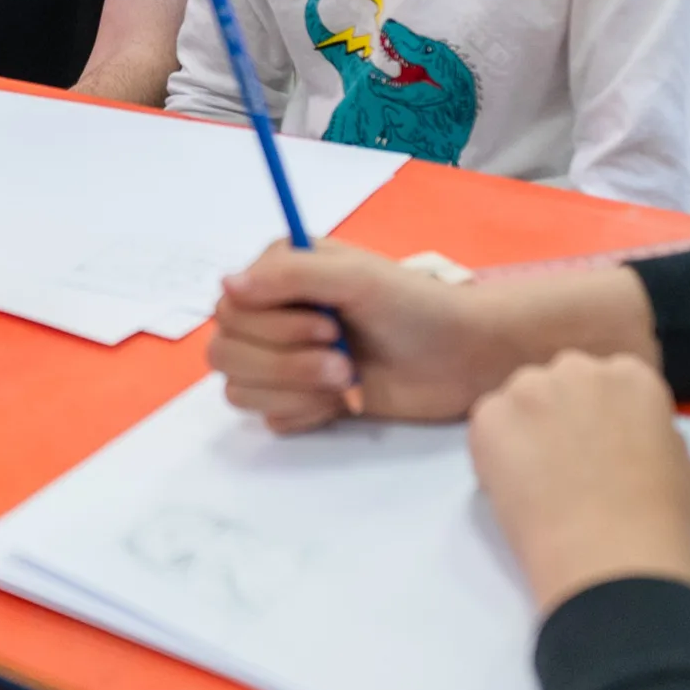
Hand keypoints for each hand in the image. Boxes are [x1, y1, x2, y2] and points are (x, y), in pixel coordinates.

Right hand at [211, 241, 492, 431]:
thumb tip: (226, 284)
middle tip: (345, 361)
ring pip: (238, 388)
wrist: (463, 359)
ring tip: (346, 380)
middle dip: (285, 363)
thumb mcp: (356, 277)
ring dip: (293, 389)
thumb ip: (289, 276)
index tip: (329, 327)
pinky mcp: (300, 399)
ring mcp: (284, 359)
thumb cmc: (415, 307)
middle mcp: (273, 314)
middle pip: (226, 351)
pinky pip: (266, 416)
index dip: (270, 326)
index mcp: (280, 273)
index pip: (229, 307)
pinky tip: (342, 403)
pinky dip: (303, 412)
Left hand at [469, 352, 689, 613]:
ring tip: (538, 482)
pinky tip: (514, 488)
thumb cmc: (657, 520)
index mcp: (630, 375)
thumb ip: (650, 430)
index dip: (598, 416)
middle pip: (559, 382)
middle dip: (559, 415)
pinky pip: (486, 425)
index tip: (596, 445)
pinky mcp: (490, 416)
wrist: (611, 558)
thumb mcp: (680, 462)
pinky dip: (493, 452)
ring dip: (524, 430)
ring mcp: (530, 388)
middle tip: (564, 465)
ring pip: (519, 401)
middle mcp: (579, 369)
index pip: (606, 379)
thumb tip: (628, 434)